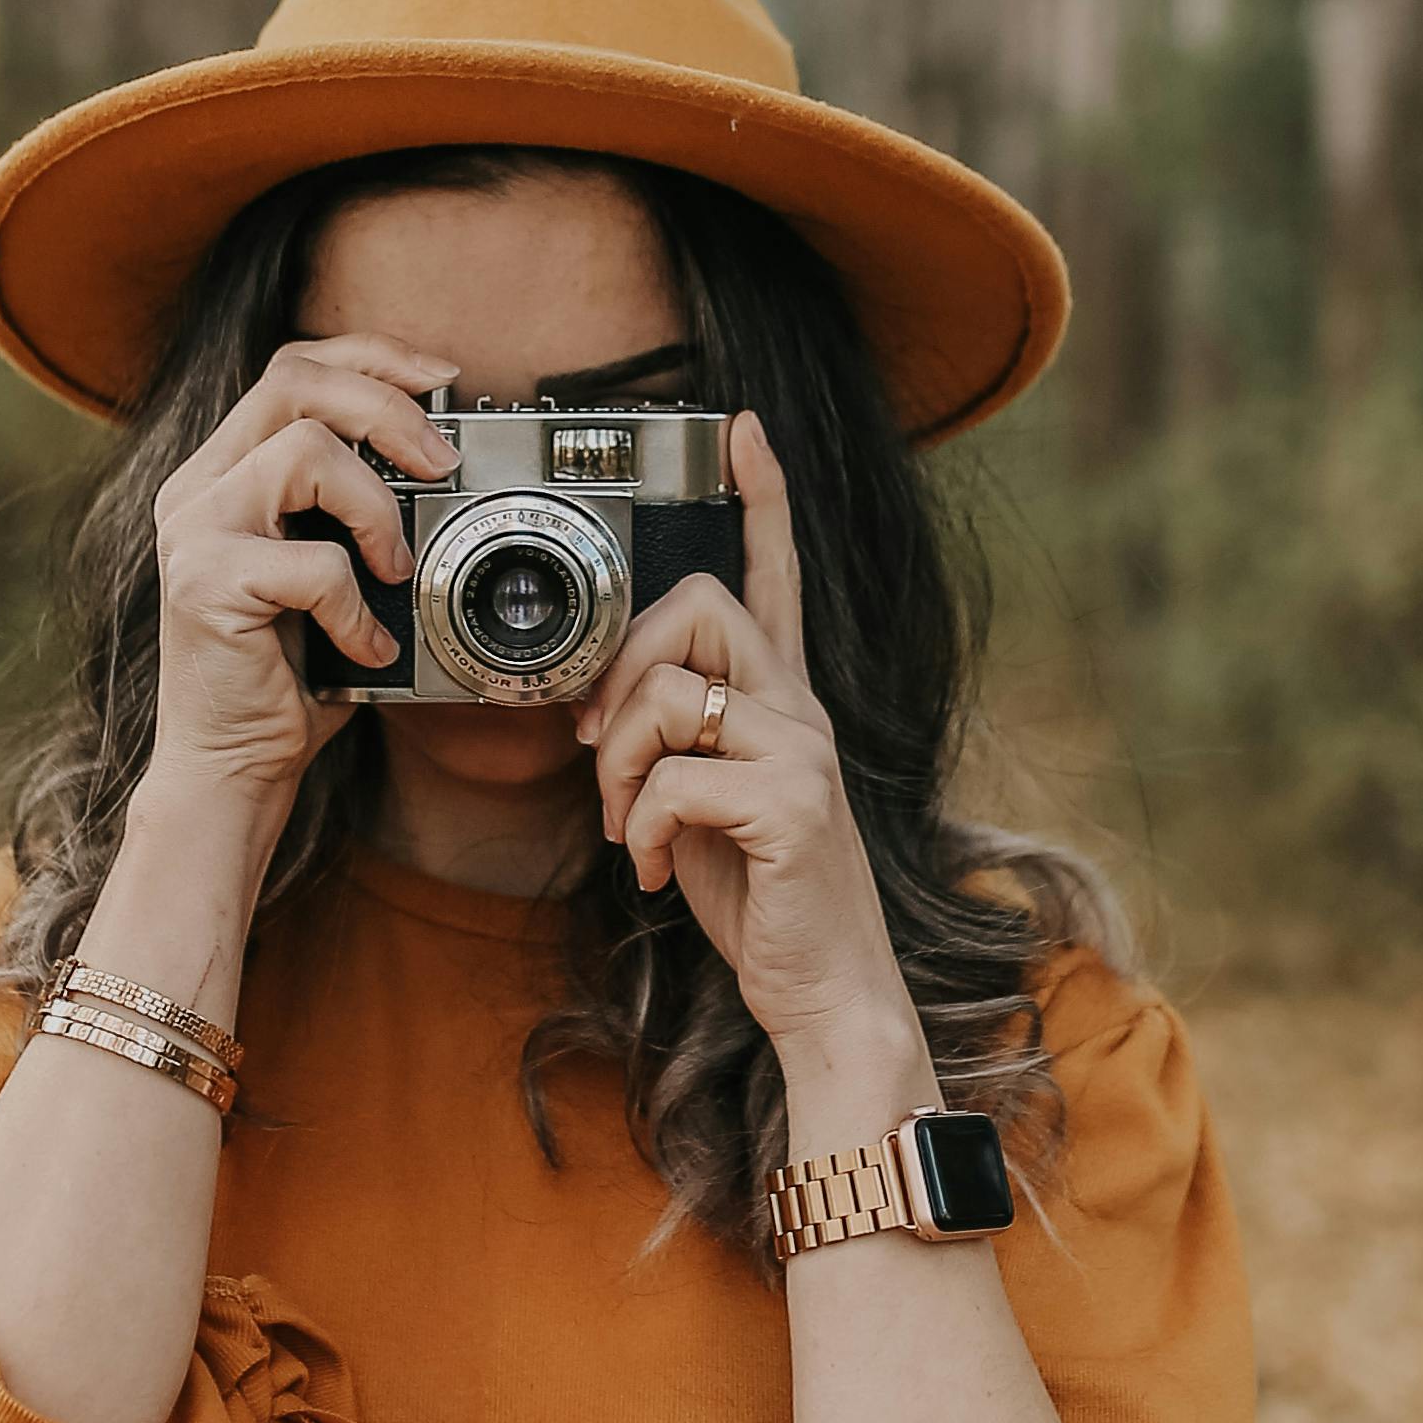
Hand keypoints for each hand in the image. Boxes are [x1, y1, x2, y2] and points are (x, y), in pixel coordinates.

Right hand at [143, 334, 457, 834]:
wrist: (232, 766)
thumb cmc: (291, 673)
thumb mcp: (332, 571)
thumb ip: (357, 510)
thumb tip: (448, 463)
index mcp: (226, 470)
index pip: (294, 367)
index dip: (372, 356)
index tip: (442, 379)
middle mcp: (199, 486)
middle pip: (294, 382)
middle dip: (387, 407)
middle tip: (443, 462)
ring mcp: (195, 530)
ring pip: (306, 451)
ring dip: (377, 508)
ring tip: (395, 570)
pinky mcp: (206, 582)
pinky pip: (313, 562)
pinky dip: (357, 606)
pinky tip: (364, 647)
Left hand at [574, 415, 926, 1094]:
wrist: (823, 994)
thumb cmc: (762, 898)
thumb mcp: (704, 804)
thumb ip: (672, 744)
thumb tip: (599, 716)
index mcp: (784, 702)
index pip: (775, 574)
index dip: (761, 497)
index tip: (741, 428)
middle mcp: (803, 710)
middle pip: (698, 605)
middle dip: (621, 670)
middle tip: (601, 753)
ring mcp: (804, 754)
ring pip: (672, 690)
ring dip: (619, 764)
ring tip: (626, 826)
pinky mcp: (790, 807)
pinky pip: (672, 779)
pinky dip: (637, 829)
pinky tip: (651, 871)